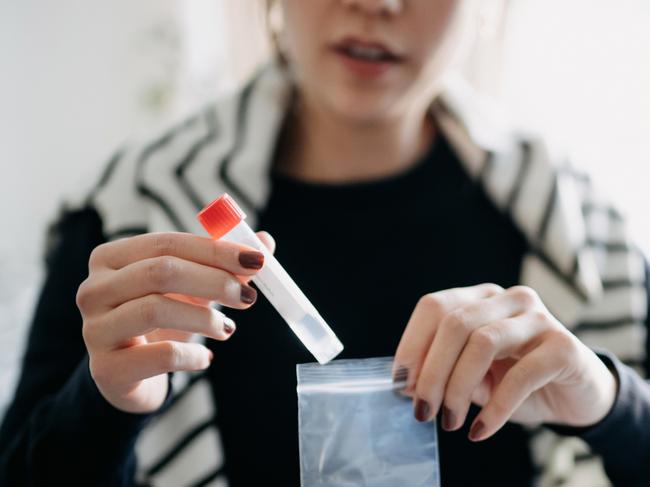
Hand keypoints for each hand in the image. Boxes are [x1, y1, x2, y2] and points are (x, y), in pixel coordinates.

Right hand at [77, 231, 274, 413]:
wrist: (129, 377)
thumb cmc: (160, 323)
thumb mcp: (189, 290)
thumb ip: (223, 265)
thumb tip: (265, 241)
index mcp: (111, 258)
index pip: (167, 243)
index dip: (215, 250)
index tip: (256, 260)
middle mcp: (94, 289)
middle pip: (159, 272)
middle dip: (213, 281)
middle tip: (247, 297)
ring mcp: (94, 329)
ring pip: (155, 309)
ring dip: (204, 318)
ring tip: (227, 329)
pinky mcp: (106, 369)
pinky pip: (159, 356)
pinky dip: (192, 356)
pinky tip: (205, 359)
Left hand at [393, 284, 617, 440]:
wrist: (576, 397)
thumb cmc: (517, 382)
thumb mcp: (473, 376)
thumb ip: (444, 371)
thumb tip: (406, 383)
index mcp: (481, 298)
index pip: (435, 306)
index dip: (412, 343)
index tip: (400, 382)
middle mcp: (508, 299)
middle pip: (455, 323)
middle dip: (431, 371)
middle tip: (423, 410)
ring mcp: (539, 318)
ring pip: (483, 342)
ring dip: (458, 388)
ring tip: (450, 422)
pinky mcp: (563, 346)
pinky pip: (520, 376)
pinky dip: (495, 408)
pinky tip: (480, 430)